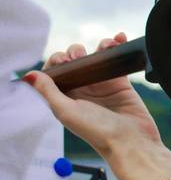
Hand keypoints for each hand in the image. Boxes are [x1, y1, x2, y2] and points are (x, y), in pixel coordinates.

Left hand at [22, 32, 162, 160]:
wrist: (131, 141)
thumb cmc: (98, 131)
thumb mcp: (66, 111)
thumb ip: (48, 92)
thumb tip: (29, 75)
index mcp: (65, 99)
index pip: (54, 74)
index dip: (56, 62)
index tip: (64, 61)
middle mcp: (82, 91)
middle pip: (74, 62)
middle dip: (75, 52)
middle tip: (79, 56)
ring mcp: (102, 86)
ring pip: (96, 58)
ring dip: (98, 46)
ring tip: (105, 45)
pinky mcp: (120, 83)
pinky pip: (116, 60)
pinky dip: (117, 47)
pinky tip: (119, 39)